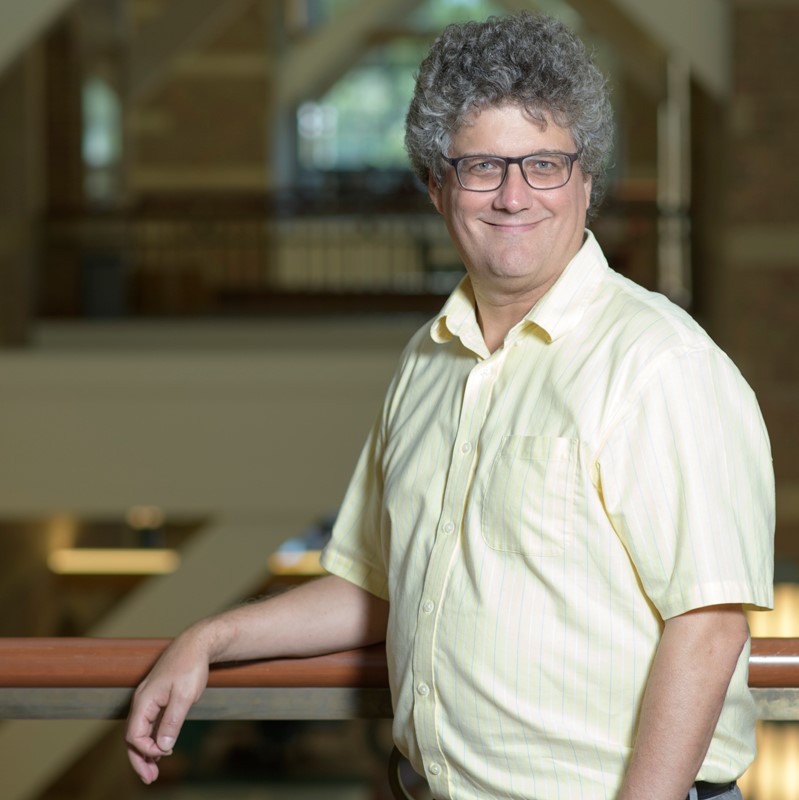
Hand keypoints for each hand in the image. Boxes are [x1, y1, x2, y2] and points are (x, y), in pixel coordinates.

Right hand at [125, 633, 210, 783]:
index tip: (164, 755)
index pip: (134, 734)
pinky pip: (150, 723)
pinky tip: (161, 749)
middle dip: (139, 758)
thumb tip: (162, 748)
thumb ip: (172, 722)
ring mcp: (149, 699)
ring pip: (141, 731)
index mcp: (144, 700)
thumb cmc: (190, 666)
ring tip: (154, 771)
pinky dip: (152, 739)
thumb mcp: (184, 696)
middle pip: (133, 736)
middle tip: (150, 779)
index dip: (145, 750)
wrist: (197, 644)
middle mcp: (142, 701)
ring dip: (146, 751)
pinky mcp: (158, 698)